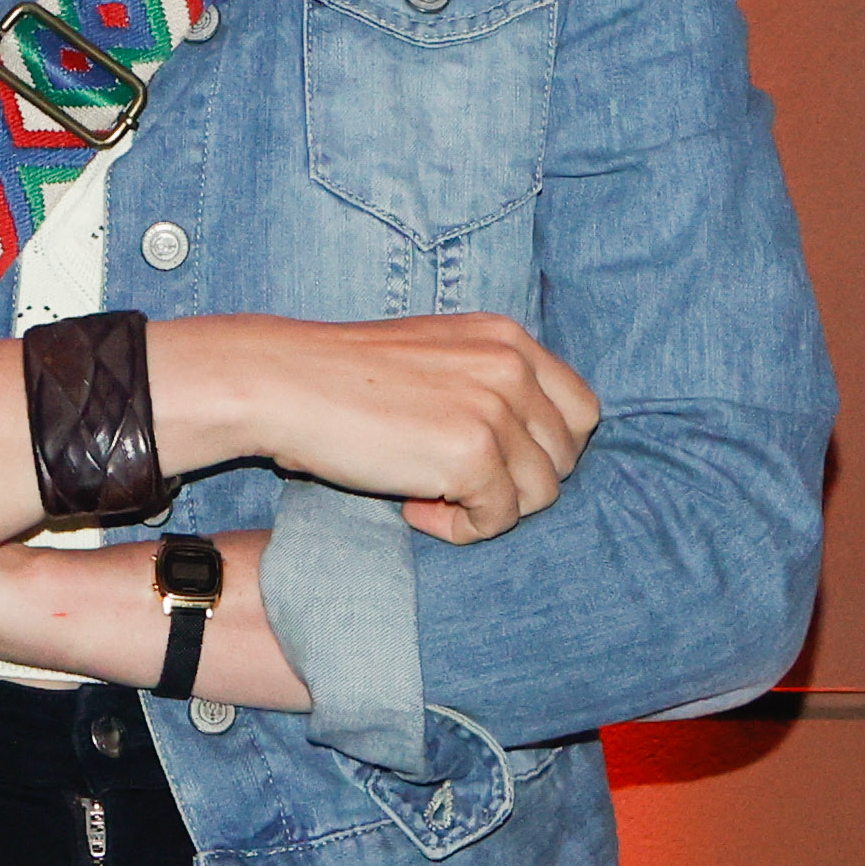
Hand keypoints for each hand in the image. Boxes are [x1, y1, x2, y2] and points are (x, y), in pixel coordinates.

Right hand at [162, 311, 598, 542]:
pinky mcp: (474, 455)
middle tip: (453, 486)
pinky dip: (459, 528)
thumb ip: (486, 383)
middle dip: (515, 484)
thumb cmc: (342, 377)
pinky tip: (412, 507)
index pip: (582, 409)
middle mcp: (512, 366)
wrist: (282, 382)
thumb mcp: (433, 356)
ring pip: (539, 494)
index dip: (547, 450)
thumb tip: (527, 451)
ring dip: (487, 509)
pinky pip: (497, 519)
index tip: (497, 466)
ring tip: (427, 495)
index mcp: (507, 337)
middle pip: (565, 457)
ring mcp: (496, 409)